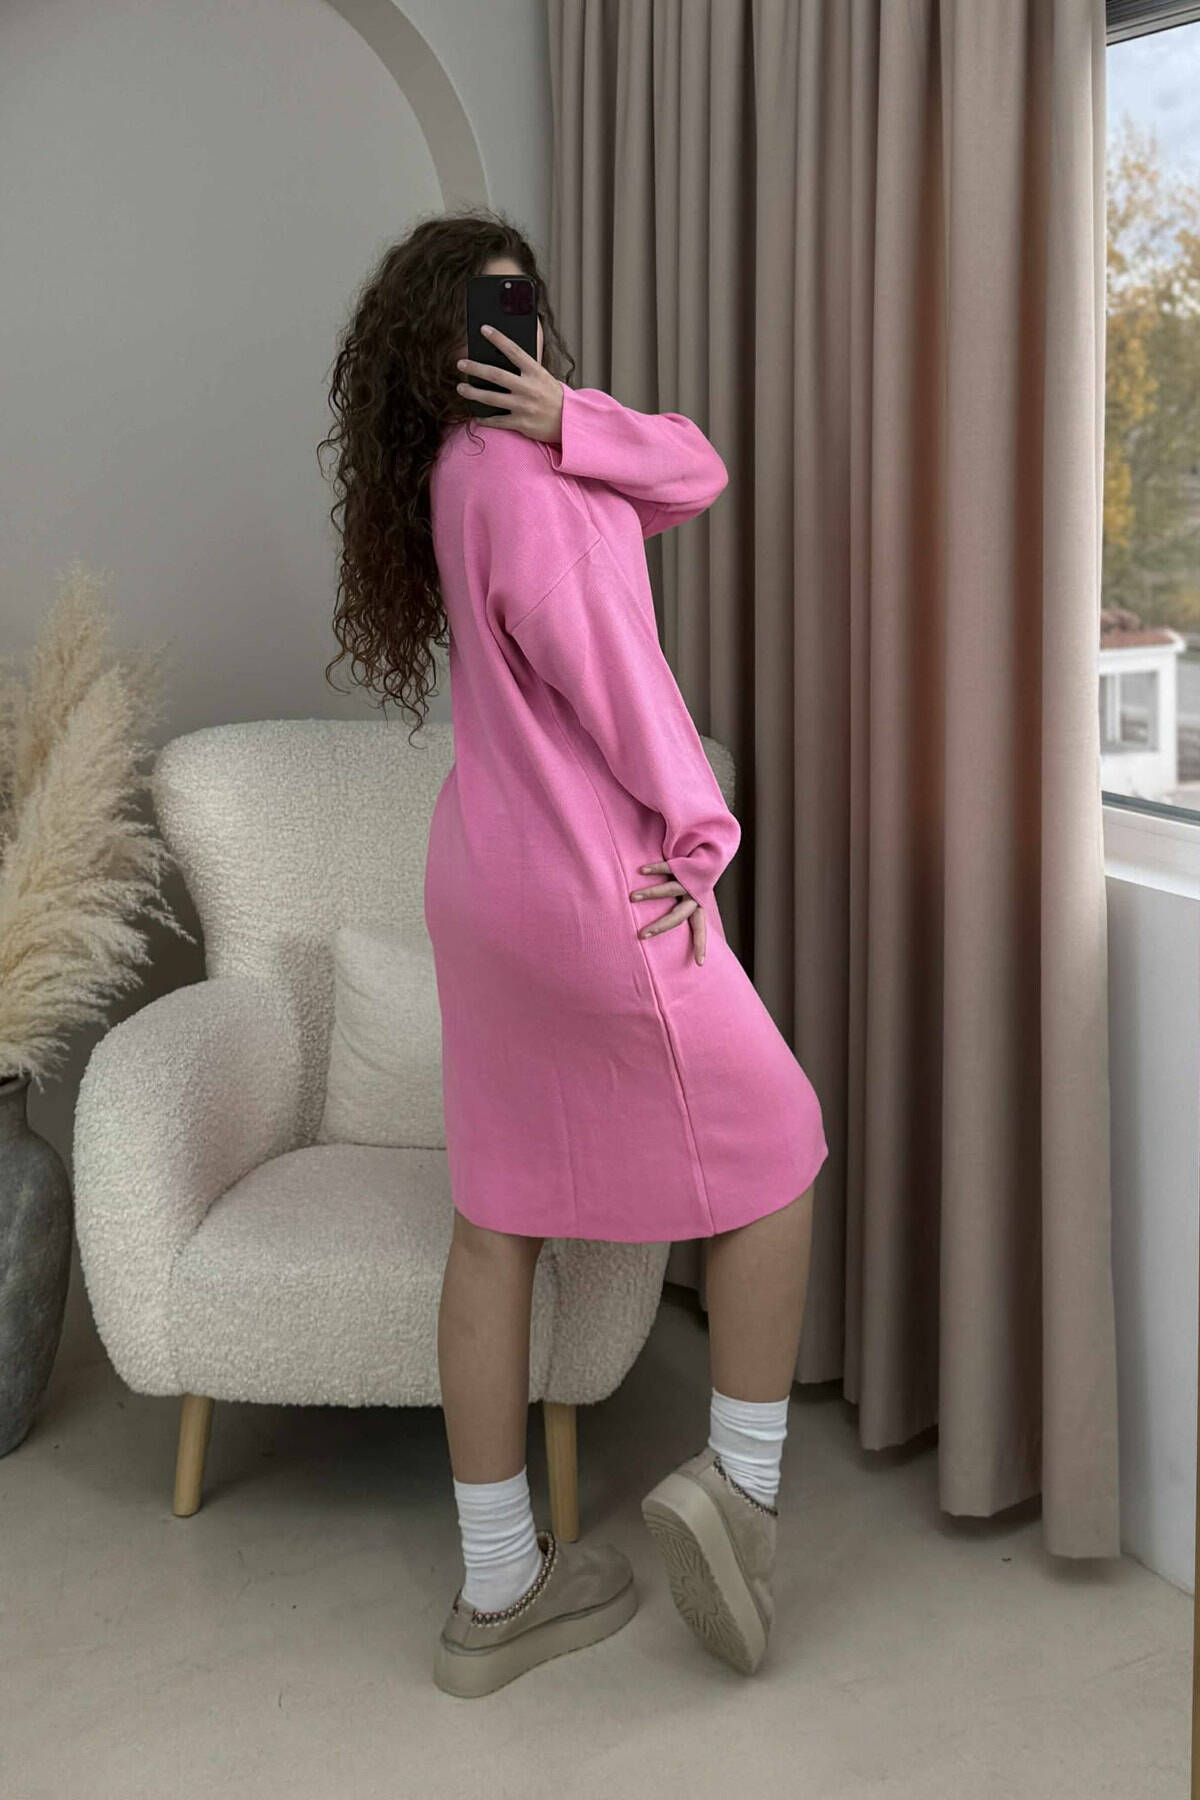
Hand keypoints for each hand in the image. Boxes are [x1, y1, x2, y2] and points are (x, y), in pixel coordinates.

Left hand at [455, 325, 564, 443]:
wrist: (569, 423)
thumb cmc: (553, 397)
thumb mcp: (544, 376)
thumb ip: (528, 365)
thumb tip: (515, 346)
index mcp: (536, 372)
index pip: (514, 350)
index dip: (498, 338)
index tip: (483, 329)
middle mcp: (528, 388)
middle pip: (495, 375)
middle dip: (475, 368)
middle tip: (460, 364)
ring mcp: (524, 406)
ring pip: (491, 398)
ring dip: (472, 392)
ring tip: (460, 388)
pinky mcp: (521, 423)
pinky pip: (497, 421)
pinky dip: (484, 419)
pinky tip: (475, 415)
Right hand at [629, 862, 706, 965]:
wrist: (705, 850)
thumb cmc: (691, 877)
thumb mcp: (691, 894)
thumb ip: (681, 908)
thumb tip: (664, 927)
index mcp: (698, 905)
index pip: (699, 928)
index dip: (700, 944)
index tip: (700, 963)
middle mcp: (694, 895)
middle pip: (678, 915)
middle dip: (660, 926)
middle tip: (642, 935)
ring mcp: (688, 880)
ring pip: (669, 890)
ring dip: (650, 894)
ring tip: (632, 897)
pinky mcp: (682, 864)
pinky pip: (667, 868)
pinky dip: (653, 869)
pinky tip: (640, 871)